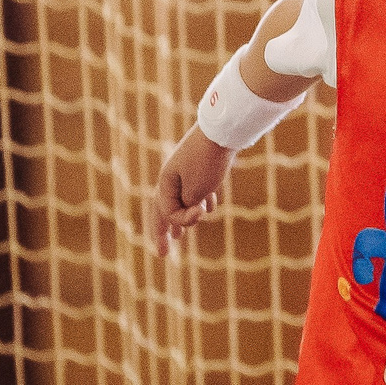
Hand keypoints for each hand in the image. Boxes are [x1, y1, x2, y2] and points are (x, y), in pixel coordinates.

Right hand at [148, 126, 236, 251]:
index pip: (165, 213)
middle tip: (162, 254)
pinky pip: (196, 188)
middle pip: (163, 209)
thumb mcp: (195, 191)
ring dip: (181, 218)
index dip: (177, 224)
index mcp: (165, 183)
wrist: (224, 130)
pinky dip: (200, 201)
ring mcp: (186, 171)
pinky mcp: (201, 166)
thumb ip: (187, 207)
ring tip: (178, 235)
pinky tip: (209, 207)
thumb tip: (187, 211)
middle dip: (163, 232)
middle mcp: (172, 177)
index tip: (195, 220)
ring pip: (180, 200)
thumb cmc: (208, 162)